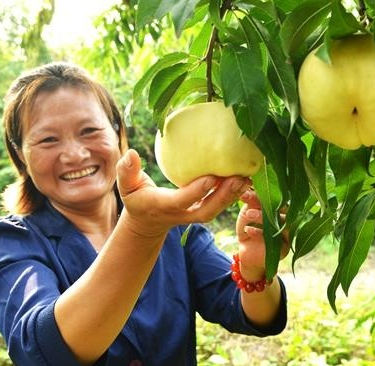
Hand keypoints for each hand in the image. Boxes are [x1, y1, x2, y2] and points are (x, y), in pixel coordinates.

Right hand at [116, 149, 251, 240]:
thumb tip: (130, 154)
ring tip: (248, 177)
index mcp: (164, 206)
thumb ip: (127, 172)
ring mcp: (194, 215)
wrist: (148, 222)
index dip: (197, 191)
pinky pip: (220, 205)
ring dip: (233, 196)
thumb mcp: (127, 187)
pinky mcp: (203, 211)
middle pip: (207, 210)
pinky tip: (247, 178)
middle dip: (223, 197)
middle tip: (239, 178)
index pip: (182, 200)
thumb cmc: (137, 198)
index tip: (212, 177)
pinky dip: (234, 194)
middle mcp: (182, 214)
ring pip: (217, 210)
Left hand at [235, 189, 289, 280]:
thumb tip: (247, 188)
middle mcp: (287, 220)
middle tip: (247, 198)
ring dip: (264, 217)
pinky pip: (276, 239)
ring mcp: (288, 235)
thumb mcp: (247, 214)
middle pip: (281, 208)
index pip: (275, 197)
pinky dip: (260, 233)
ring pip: (281, 223)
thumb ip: (250, 202)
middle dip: (263, 202)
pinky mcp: (284, 249)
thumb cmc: (249, 230)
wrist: (247, 255)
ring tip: (249, 214)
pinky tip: (248, 230)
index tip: (245, 191)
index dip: (261, 193)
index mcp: (281, 209)